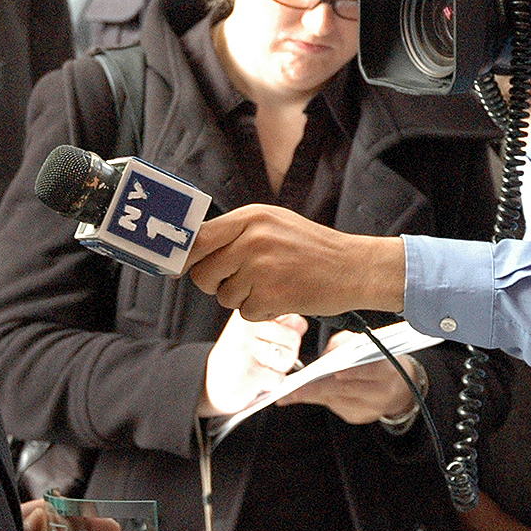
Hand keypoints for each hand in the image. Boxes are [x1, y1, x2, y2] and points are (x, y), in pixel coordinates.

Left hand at [187, 205, 405, 321]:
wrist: (354, 267)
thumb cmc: (313, 248)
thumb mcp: (274, 225)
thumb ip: (236, 234)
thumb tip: (191, 251)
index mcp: (251, 217)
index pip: (198, 238)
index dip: (183, 257)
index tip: (176, 266)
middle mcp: (253, 239)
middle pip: (203, 274)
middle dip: (216, 284)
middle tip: (242, 281)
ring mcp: (262, 267)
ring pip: (224, 296)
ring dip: (243, 299)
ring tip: (273, 284)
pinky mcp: (272, 294)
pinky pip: (245, 313)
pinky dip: (262, 312)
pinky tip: (283, 296)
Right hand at [199, 310, 307, 416]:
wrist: (208, 382)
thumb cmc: (237, 357)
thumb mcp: (257, 335)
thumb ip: (282, 326)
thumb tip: (301, 322)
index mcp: (250, 313)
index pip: (293, 319)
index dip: (288, 337)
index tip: (271, 342)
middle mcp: (245, 326)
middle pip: (293, 340)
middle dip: (286, 354)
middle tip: (265, 359)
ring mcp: (245, 349)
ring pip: (287, 358)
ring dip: (278, 370)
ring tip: (261, 368)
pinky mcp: (246, 373)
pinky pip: (277, 378)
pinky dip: (270, 384)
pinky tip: (255, 380)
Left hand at [276, 331, 421, 424]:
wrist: (398, 387)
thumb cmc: (378, 360)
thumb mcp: (367, 345)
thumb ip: (346, 344)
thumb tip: (326, 355)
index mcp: (387, 371)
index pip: (366, 372)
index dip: (348, 373)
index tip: (326, 373)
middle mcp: (380, 394)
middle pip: (344, 391)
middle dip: (316, 389)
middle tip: (294, 389)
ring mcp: (370, 410)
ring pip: (336, 401)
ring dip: (314, 395)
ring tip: (293, 391)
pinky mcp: (359, 418)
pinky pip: (336, 408)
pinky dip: (321, 399)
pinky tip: (307, 394)